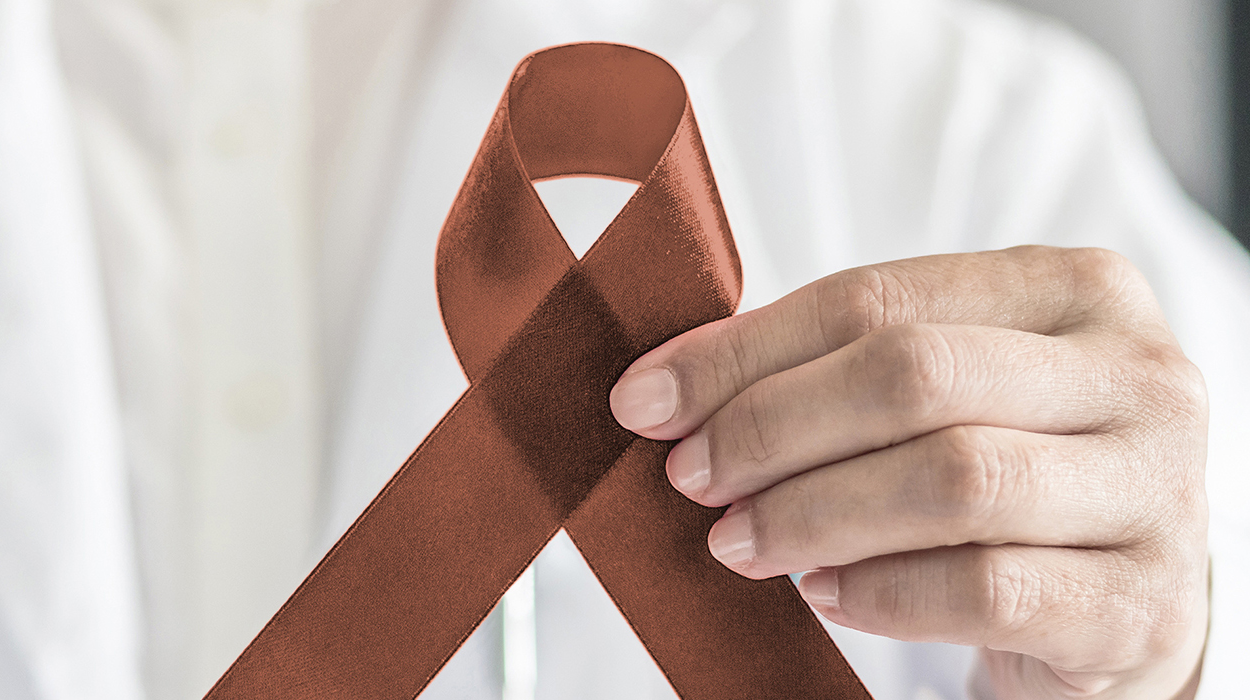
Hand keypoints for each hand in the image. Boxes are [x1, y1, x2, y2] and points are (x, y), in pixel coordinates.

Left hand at [608, 247, 1208, 698]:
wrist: (1127, 602)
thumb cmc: (1010, 472)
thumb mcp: (942, 393)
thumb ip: (827, 366)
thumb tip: (663, 386)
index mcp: (1074, 289)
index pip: (876, 299)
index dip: (743, 351)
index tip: (646, 399)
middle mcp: (1134, 376)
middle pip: (914, 378)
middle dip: (772, 428)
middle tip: (691, 478)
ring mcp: (1153, 490)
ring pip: (951, 481)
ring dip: (813, 514)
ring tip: (740, 542)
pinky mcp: (1138, 604)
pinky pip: (985, 589)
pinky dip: (881, 593)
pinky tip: (823, 594)